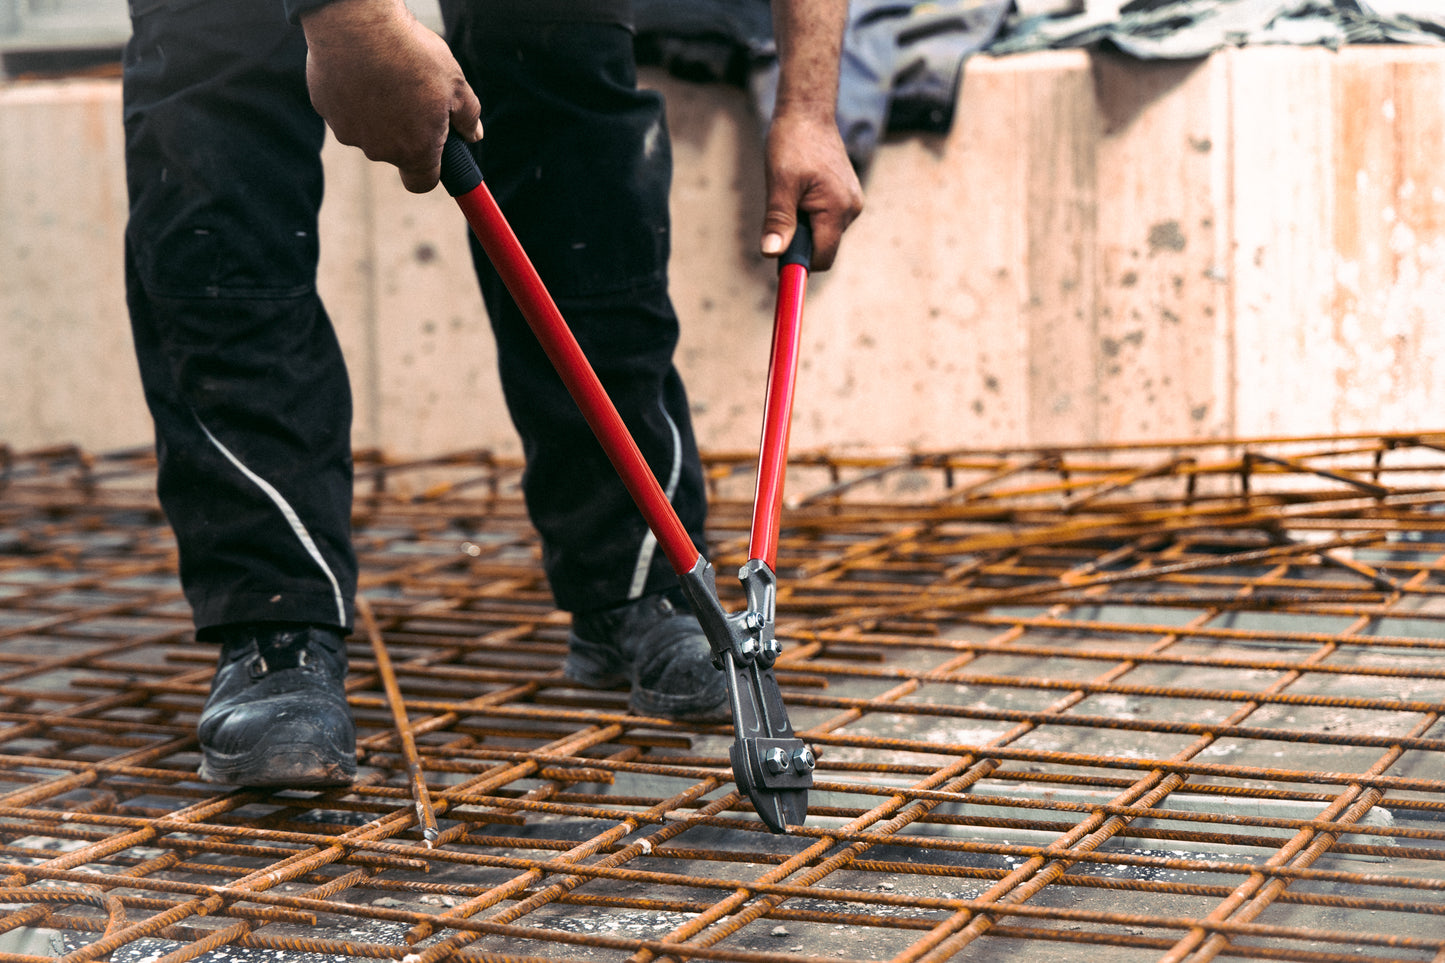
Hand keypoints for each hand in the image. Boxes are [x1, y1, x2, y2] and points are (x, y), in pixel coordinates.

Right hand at [302, 0, 481, 192]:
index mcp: (414, 151)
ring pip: (369, 129)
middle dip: (405, 129)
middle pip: (395, 152)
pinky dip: (353, 94)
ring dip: (378, 111)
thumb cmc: (410, 54)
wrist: (357, 23)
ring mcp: (348, 131)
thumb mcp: (455, 84)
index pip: (422, 183)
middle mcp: (379, 150)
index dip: (431, 169)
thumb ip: (468, 117)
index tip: (435, 151)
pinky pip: (345, 108)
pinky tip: (361, 68)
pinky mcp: (325, 109)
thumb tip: (473, 135)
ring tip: (387, 75)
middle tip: (414, 94)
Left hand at [761, 0, 862, 269]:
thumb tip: (772, 254)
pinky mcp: (846, 196)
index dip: (799, 265)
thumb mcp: (779, 184)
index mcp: (837, 208)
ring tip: (790, 194)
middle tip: (780, 214)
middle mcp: (851, 209)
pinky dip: (809, 214)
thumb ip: (778, 221)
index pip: (821, 257)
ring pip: (823, 233)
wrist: (808, 112)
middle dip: (799, 241)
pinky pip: (826, 219)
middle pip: (823, 247)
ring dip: (803, 226)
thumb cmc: (792, 143)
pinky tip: (800, 191)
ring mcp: (851, 202)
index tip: (778, 266)